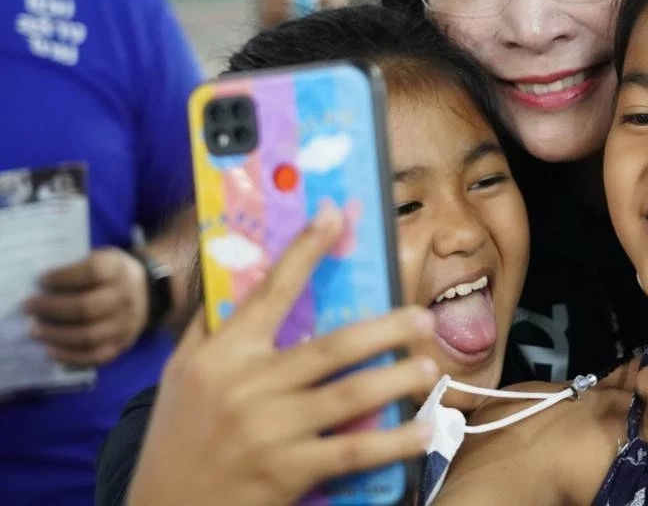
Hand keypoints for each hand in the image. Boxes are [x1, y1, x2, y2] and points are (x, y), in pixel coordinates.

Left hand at [24, 247, 147, 366]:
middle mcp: (125, 297)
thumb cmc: (112, 274)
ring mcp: (125, 324)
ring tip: (35, 331)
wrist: (148, 291)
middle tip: (28, 308)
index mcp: (118, 270)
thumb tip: (43, 287)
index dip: (64, 277)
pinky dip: (71, 357)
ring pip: (89, 336)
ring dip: (56, 336)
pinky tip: (51, 351)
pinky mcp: (122, 344)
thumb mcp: (102, 258)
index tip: (41, 280)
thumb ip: (77, 267)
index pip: (92, 272)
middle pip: (86, 308)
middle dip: (51, 309)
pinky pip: (96, 357)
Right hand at [126, 204, 438, 505]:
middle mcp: (249, 386)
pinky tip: (422, 431)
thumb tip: (240, 269)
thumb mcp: (182, 374)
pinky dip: (393, 442)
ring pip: (349, 395)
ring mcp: (271, 430)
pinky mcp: (287, 472)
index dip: (305, 249)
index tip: (335, 214)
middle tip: (423, 317)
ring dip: (397, 379)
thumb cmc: (178, 436)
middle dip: (385, 329)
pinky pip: (352, 451)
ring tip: (428, 368)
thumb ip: (213, 326)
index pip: (271, 290)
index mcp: (223, 354)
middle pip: (332, 347)